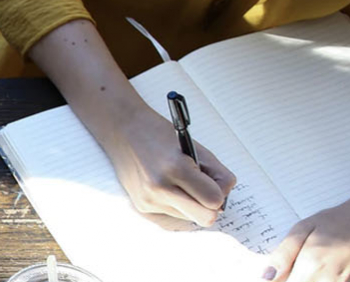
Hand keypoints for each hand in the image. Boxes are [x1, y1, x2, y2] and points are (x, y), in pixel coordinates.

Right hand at [105, 103, 235, 226]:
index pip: (214, 200)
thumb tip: (226, 194)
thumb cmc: (160, 133)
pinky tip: (167, 185)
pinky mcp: (142, 207)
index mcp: (176, 167)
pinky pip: (173, 216)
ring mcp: (149, 200)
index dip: (220, 192)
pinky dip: (177, 203)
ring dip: (191, 203)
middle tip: (205, 188)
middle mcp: (160, 188)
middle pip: (205, 218)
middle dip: (210, 205)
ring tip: (180, 180)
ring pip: (189, 218)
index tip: (217, 183)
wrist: (123, 129)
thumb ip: (215, 171)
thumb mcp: (193, 145)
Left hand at [260, 199, 349, 281]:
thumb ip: (284, 254)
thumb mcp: (304, 228)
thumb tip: (266, 276)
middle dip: (293, 281)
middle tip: (296, 270)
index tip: (278, 276)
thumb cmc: (338, 222)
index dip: (279, 281)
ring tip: (313, 269)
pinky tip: (324, 274)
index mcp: (312, 265)